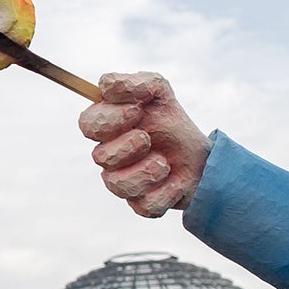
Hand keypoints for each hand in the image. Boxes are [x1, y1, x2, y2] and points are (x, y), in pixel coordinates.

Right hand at [78, 72, 211, 217]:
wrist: (201, 156)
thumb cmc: (170, 120)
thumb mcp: (158, 90)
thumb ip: (135, 83)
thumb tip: (106, 86)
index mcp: (106, 127)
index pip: (87, 124)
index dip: (108, 120)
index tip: (136, 111)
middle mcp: (109, 156)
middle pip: (100, 157)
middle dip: (128, 146)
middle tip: (148, 137)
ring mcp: (122, 182)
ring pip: (118, 185)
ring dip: (147, 171)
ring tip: (165, 162)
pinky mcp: (141, 204)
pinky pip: (144, 206)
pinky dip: (165, 192)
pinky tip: (176, 181)